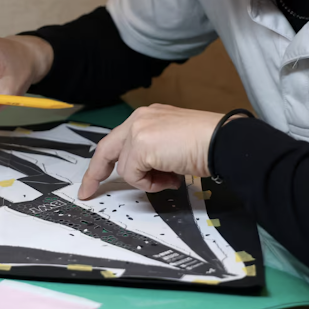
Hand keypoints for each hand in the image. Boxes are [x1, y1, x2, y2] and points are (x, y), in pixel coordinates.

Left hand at [78, 104, 227, 199]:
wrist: (222, 140)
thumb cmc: (209, 143)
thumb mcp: (174, 143)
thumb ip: (154, 152)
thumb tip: (149, 172)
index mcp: (149, 116)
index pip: (119, 138)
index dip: (106, 159)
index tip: (96, 176)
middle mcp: (140, 118)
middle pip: (106, 149)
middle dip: (95, 174)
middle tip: (87, 192)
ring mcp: (138, 130)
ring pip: (125, 167)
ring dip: (147, 180)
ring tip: (171, 176)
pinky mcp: (140, 145)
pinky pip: (133, 175)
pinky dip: (150, 183)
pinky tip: (170, 176)